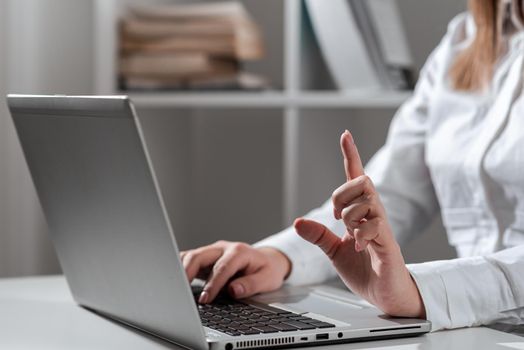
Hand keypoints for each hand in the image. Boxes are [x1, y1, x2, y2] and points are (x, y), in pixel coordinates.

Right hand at [181, 241, 290, 303]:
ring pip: (190, 256)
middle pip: (199, 256)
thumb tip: (234, 290)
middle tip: (182, 293)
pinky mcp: (205, 258)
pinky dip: (179, 269)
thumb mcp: (267, 279)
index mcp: (239, 252)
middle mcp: (223, 249)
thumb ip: (251, 284)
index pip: (221, 267)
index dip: (212, 284)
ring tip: (174, 288)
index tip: (205, 299)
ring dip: (180, 270)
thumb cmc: (267, 270)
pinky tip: (174, 281)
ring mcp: (212, 252)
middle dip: (188, 273)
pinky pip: (188, 260)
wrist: (268, 261)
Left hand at [294, 130, 424, 317]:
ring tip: (350, 234)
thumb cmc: (365, 270)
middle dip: (342, 194)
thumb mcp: (334, 251)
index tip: (345, 135)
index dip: (351, 156)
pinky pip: (376, 226)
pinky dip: (361, 235)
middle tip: (337, 215)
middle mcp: (374, 216)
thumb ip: (319, 235)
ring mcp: (382, 229)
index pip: (356, 179)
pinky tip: (358, 246)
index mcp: (361, 215)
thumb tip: (298, 221)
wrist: (385, 295)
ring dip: (351, 215)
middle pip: (363, 182)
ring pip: (368, 200)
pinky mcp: (388, 245)